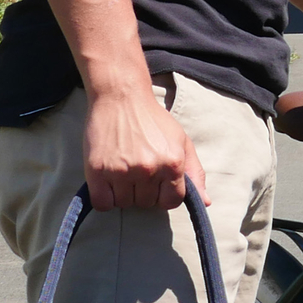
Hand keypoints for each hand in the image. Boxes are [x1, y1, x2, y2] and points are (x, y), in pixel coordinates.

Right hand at [84, 82, 206, 211]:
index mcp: (172, 163)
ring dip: (123, 193)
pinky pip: (103, 204)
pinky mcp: (97, 171)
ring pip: (124, 203)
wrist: (121, 98)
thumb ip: (194, 172)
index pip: (171, 201)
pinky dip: (105, 198)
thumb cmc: (153, 120)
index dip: (164, 195)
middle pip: (146, 203)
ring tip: (123, 170)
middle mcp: (149, 169)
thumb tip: (205, 202)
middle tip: (137, 170)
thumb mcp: (182, 141)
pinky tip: (108, 182)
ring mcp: (122, 171)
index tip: (157, 185)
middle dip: (143, 191)